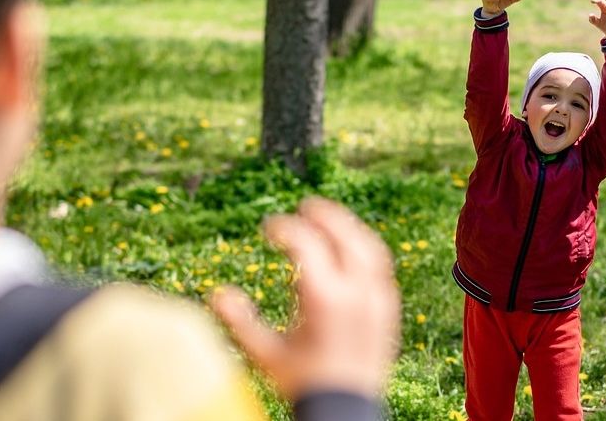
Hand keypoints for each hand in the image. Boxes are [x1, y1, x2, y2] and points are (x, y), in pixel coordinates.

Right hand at [210, 198, 399, 399]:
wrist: (347, 410)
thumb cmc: (304, 383)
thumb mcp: (266, 354)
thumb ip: (240, 322)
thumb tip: (217, 294)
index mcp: (325, 297)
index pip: (306, 243)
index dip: (284, 228)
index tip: (267, 228)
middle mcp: (356, 293)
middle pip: (345, 235)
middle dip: (324, 215)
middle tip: (305, 205)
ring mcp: (378, 299)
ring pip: (369, 247)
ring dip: (348, 227)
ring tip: (329, 220)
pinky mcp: (388, 309)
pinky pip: (381, 266)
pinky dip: (364, 248)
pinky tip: (350, 249)